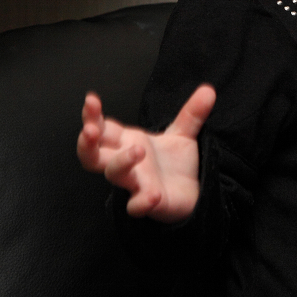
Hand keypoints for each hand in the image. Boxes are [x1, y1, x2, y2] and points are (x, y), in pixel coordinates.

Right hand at [77, 86, 215, 221]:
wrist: (192, 194)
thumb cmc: (174, 165)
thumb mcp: (183, 134)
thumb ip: (192, 114)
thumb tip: (209, 90)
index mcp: (128, 142)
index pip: (102, 128)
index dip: (92, 115)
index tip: (91, 99)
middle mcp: (127, 162)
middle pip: (93, 155)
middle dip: (87, 142)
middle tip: (90, 130)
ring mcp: (135, 183)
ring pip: (114, 174)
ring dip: (121, 162)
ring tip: (138, 151)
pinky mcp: (149, 203)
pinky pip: (137, 206)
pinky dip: (141, 202)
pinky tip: (153, 195)